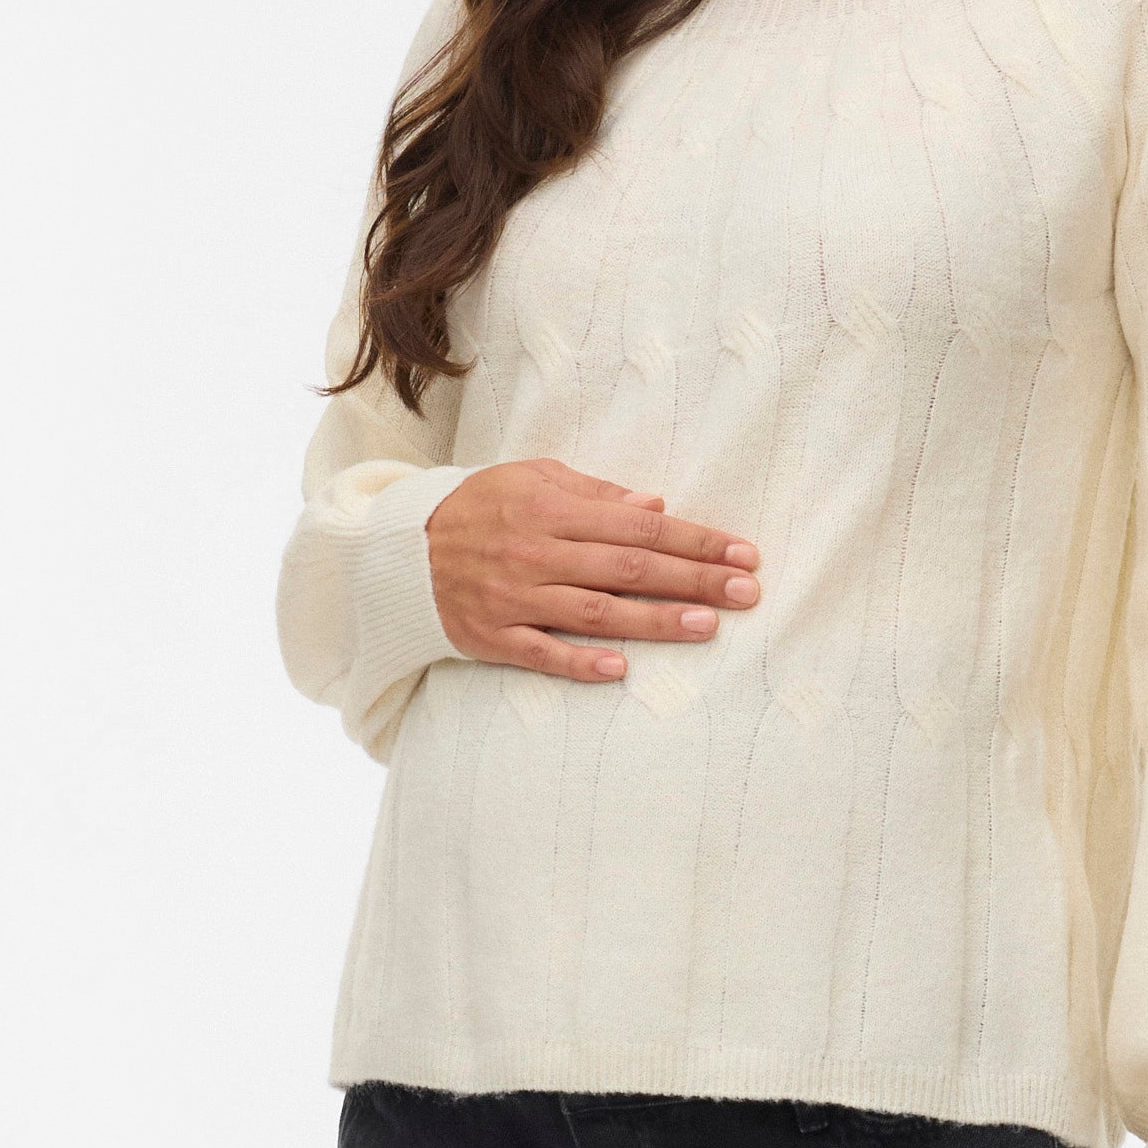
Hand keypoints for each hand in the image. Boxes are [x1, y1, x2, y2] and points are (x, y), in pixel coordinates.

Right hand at [428, 459, 760, 679]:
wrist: (401, 551)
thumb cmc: (479, 507)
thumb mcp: (532, 478)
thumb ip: (594, 493)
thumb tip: (655, 506)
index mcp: (550, 507)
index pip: (640, 525)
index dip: (695, 539)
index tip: (742, 553)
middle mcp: (536, 553)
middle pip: (628, 567)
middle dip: (692, 579)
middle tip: (746, 592)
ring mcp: (513, 598)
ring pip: (595, 612)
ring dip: (653, 621)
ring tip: (706, 626)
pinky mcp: (491, 637)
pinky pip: (540, 652)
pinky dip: (578, 662)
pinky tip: (620, 669)